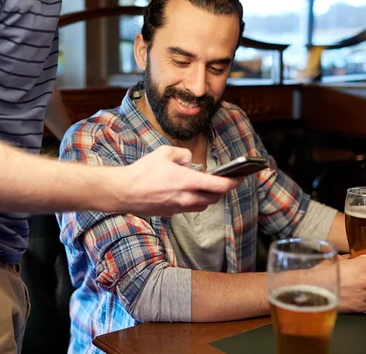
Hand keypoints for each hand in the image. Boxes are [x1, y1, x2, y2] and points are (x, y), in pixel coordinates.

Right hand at [121, 146, 242, 215]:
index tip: (241, 177)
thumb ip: (183, 155)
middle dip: (222, 190)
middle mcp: (187, 197)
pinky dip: (195, 201)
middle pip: (215, 198)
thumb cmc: (143, 171)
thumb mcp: (164, 153)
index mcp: (188, 181)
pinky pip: (190, 208)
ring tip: (206, 186)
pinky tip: (187, 192)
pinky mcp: (172, 213)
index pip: (220, 185)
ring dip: (209, 197)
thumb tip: (190, 161)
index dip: (234, 181)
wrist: (124, 192)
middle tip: (224, 180)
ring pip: (204, 205)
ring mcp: (180, 207)